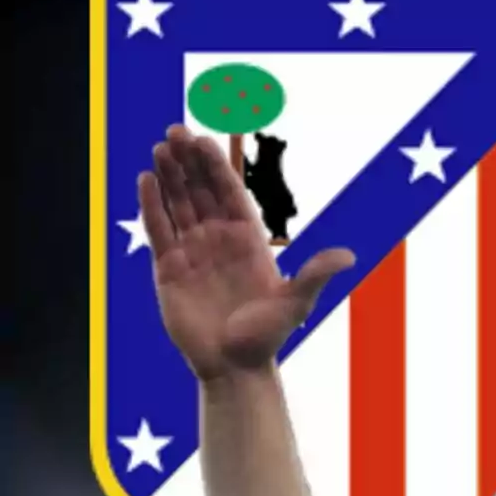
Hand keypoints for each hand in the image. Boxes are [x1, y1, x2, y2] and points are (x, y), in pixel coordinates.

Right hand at [140, 124, 354, 381]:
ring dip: (169, 176)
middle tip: (177, 129)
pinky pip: (158, 231)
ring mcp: (192, 252)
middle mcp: (219, 240)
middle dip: (189, 161)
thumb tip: (349, 256)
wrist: (236, 367)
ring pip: (178, 204)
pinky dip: (151, 205)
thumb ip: (317, 274)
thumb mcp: (297, 301)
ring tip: (160, 146)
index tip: (205, 140)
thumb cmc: (268, 336)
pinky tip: (146, 179)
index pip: (230, 192)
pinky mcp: (167, 270)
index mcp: (249, 239)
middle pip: (201, 191)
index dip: (217, 166)